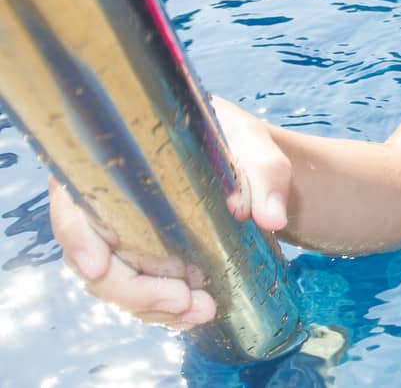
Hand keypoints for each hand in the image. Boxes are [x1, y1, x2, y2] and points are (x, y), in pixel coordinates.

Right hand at [48, 97, 291, 328]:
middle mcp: (106, 201)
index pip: (72, 202)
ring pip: (113, 282)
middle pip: (90, 255)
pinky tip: (194, 312)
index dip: (76, 237)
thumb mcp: (255, 147)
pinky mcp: (141, 258)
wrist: (245, 163)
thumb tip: (271, 217)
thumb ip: (266, 175)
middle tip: (182, 301)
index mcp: (115, 162)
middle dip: (132, 290)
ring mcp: (120, 234)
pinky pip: (137, 291)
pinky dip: (161, 308)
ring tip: (200, 311)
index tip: (98, 267)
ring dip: (150, 306)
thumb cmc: (238, 143)